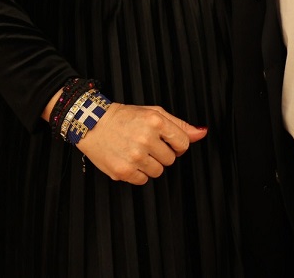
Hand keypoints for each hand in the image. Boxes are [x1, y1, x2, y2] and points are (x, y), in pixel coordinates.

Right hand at [76, 102, 207, 184]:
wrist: (92, 123)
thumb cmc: (124, 117)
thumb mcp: (153, 113)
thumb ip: (179, 124)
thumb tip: (201, 133)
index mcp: (156, 121)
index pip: (183, 143)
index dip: (176, 144)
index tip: (166, 142)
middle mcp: (145, 139)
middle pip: (171, 159)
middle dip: (161, 154)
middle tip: (146, 145)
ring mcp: (134, 156)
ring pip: (158, 172)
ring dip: (150, 164)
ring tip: (137, 152)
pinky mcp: (123, 171)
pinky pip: (143, 180)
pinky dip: (138, 173)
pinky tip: (128, 160)